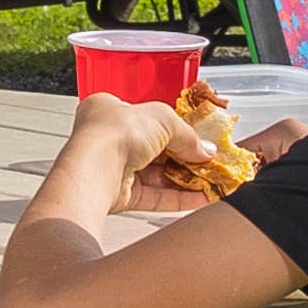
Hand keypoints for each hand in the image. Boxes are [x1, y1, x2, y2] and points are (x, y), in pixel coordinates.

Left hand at [70, 94, 223, 210]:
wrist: (95, 170)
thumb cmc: (114, 133)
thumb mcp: (162, 118)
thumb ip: (187, 134)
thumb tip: (206, 150)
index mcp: (108, 110)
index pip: (147, 117)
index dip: (175, 126)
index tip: (199, 135)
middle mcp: (108, 139)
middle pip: (155, 148)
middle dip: (185, 156)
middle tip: (210, 160)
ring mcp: (113, 169)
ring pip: (157, 175)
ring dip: (186, 178)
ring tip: (212, 180)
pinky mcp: (120, 197)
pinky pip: (155, 197)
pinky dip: (179, 198)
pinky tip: (202, 197)